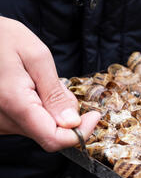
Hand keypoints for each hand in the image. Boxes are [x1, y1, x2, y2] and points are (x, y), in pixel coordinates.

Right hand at [0, 16, 99, 151]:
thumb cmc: (3, 38)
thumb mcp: (37, 57)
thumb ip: (55, 93)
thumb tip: (72, 123)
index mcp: (14, 103)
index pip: (54, 139)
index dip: (80, 132)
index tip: (94, 115)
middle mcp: (3, 120)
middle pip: (49, 134)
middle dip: (66, 115)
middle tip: (57, 85)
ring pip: (39, 128)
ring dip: (51, 110)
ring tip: (38, 81)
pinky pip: (28, 122)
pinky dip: (38, 109)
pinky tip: (30, 87)